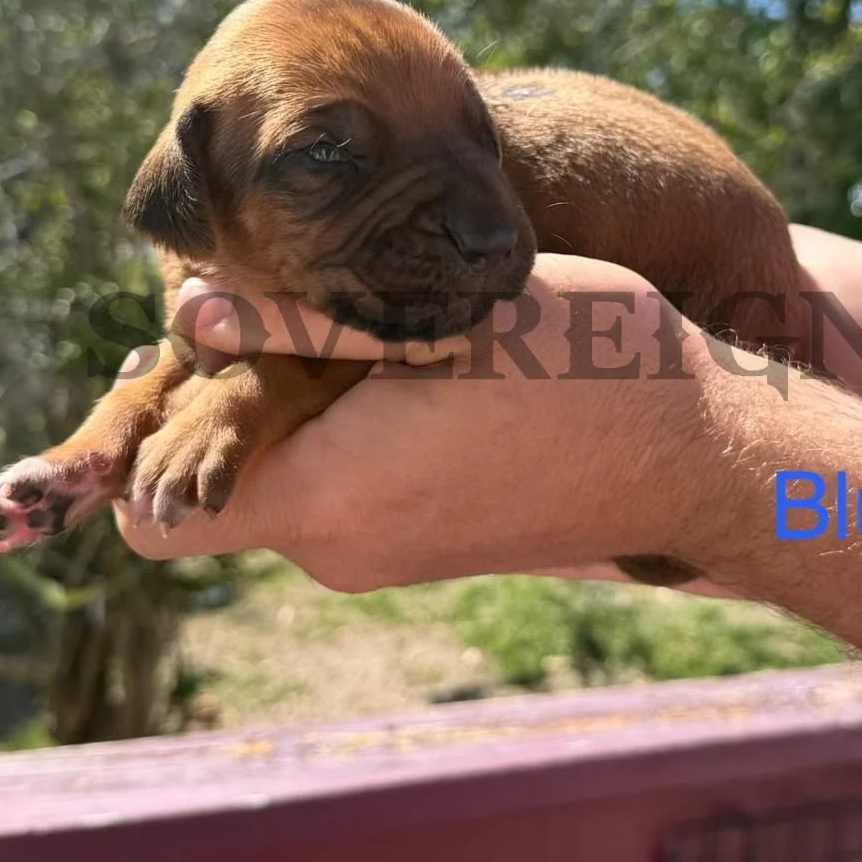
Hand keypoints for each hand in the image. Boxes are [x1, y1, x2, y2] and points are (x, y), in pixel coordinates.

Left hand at [116, 255, 722, 588]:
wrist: (705, 457)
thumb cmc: (587, 371)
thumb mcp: (441, 322)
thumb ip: (304, 326)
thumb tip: (189, 314)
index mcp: (331, 500)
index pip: (159, 519)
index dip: (156, 437)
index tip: (199, 349)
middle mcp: (345, 550)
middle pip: (225, 491)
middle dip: (233, 406)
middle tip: (283, 303)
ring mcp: (390, 558)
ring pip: (291, 483)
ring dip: (300, 411)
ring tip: (366, 322)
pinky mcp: (431, 547)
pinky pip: (347, 493)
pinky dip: (350, 434)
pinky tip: (415, 366)